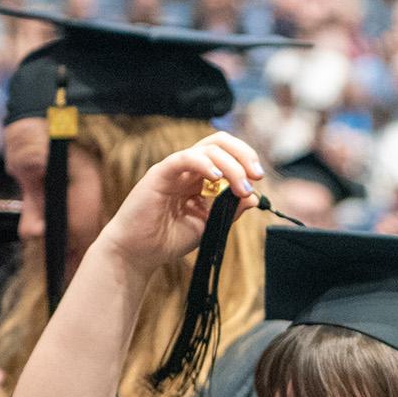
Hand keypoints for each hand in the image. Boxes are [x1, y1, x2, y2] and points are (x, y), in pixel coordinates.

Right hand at [95, 132, 264, 274]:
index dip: (245, 160)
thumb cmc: (169, 239)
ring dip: (231, 166)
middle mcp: (188, 169)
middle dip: (243, 155)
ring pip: (207, 149)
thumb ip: (229, 210)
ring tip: (241, 188)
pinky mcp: (160, 174)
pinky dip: (203, 164)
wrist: (138, 253)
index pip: (227, 154)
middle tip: (256, 176)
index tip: (258, 180)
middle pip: (219, 143)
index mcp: (200, 178)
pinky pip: (183, 158)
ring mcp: (174, 169)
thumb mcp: (208, 225)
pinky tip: (216, 179)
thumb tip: (254, 197)